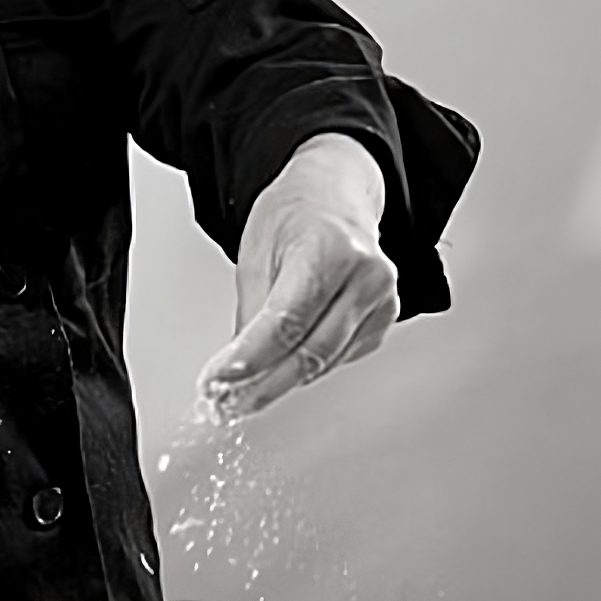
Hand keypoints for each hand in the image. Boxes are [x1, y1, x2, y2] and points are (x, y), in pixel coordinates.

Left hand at [197, 133, 399, 419]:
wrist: (335, 197)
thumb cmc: (296, 215)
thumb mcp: (256, 253)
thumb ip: (250, 313)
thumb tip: (238, 368)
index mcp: (331, 248)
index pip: (287, 322)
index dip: (250, 360)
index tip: (218, 382)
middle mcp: (365, 276)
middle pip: (311, 353)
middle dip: (263, 386)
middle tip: (227, 403)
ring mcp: (382, 301)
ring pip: (324, 363)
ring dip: (281, 383)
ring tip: (243, 393)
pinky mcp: (382, 322)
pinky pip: (337, 359)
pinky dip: (305, 368)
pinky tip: (281, 366)